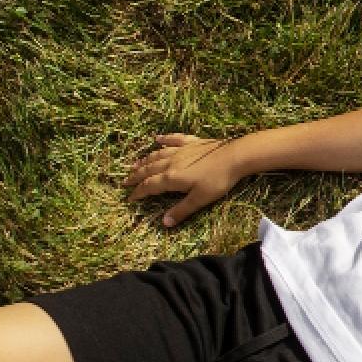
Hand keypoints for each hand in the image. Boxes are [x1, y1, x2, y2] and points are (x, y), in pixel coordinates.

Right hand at [124, 134, 248, 226]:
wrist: (236, 155)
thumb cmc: (219, 179)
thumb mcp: (200, 199)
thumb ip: (181, 210)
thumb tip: (164, 223)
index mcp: (171, 178)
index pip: (149, 186)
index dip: (138, 193)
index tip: (129, 198)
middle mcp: (171, 162)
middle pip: (148, 169)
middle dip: (136, 176)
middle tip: (125, 181)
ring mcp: (182, 150)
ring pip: (157, 155)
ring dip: (144, 160)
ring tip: (135, 164)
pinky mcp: (193, 142)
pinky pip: (174, 140)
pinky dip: (164, 139)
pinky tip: (158, 138)